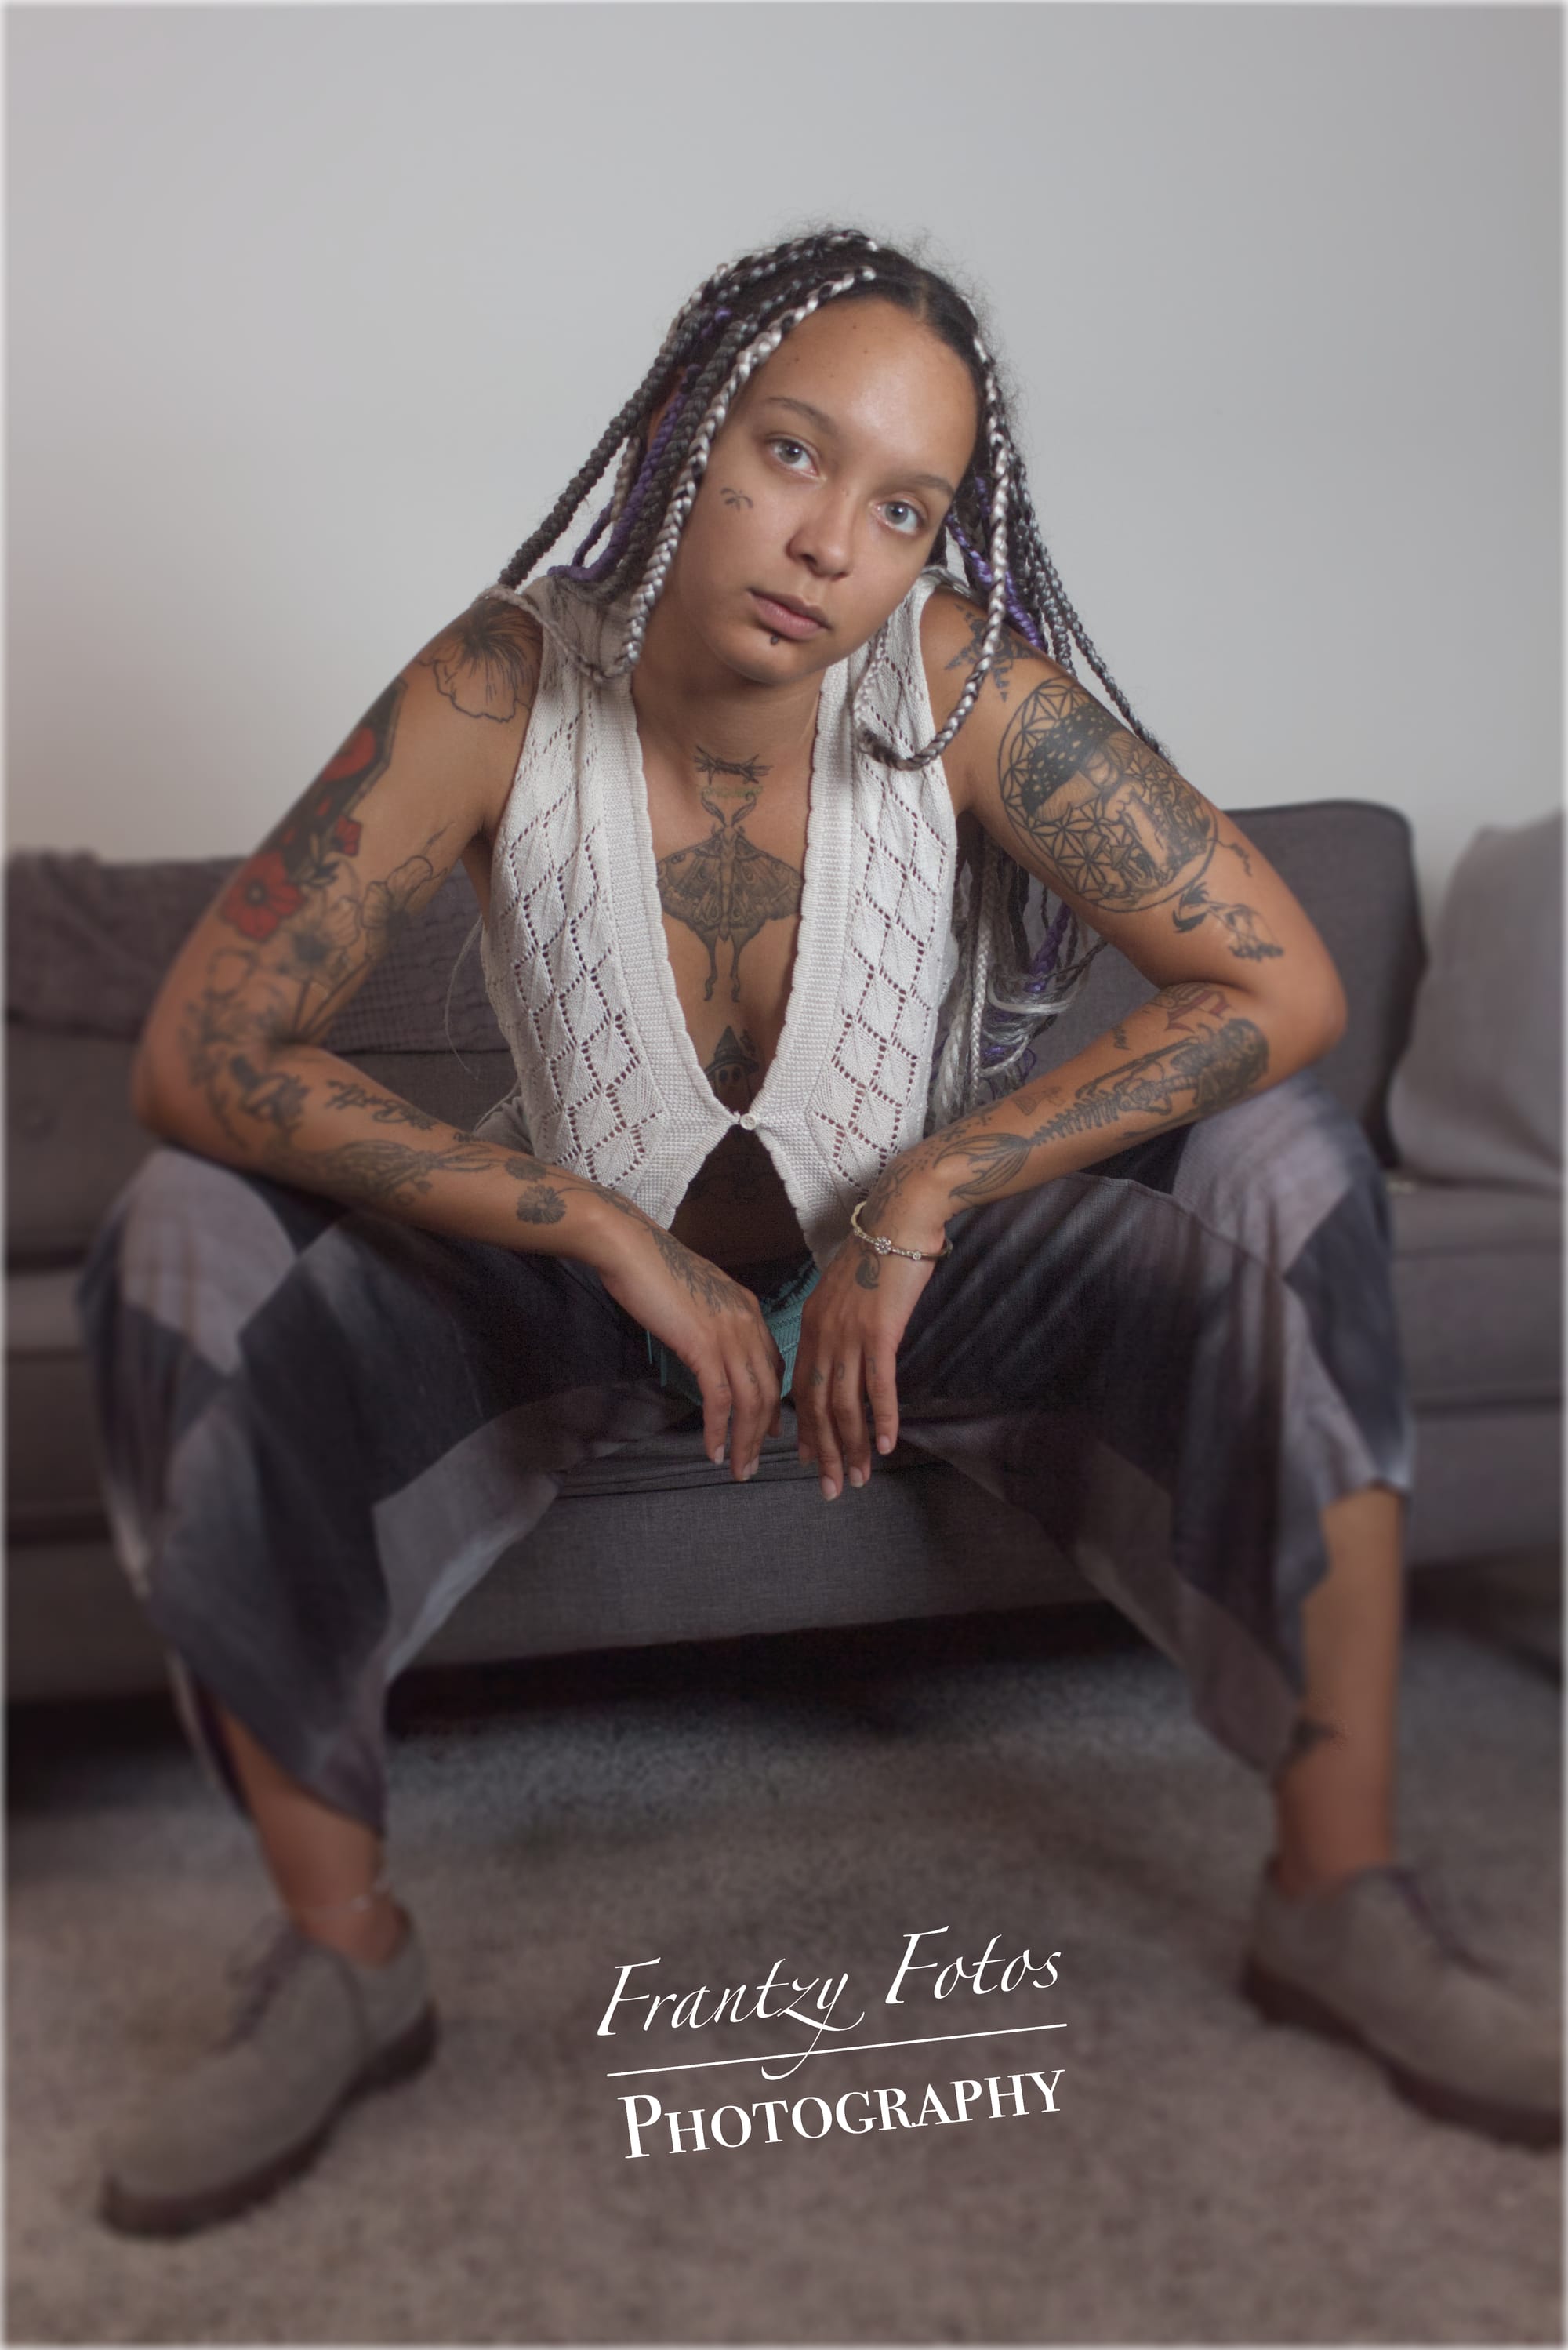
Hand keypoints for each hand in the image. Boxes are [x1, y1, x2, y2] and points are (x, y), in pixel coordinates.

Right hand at [589, 1197, 784, 1480]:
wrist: (630, 1249)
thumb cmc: (652, 1268)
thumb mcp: (695, 1295)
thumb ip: (710, 1320)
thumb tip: (705, 1344)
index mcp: (748, 1309)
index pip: (773, 1365)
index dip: (774, 1402)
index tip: (770, 1430)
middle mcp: (748, 1322)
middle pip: (769, 1389)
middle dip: (764, 1432)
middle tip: (753, 1463)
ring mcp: (729, 1334)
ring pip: (751, 1401)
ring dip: (745, 1441)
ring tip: (738, 1470)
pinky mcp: (704, 1345)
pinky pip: (721, 1399)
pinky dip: (719, 1430)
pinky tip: (712, 1451)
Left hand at [789, 1194, 947, 1500]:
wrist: (901, 1217)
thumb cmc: (880, 1252)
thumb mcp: (846, 1291)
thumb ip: (839, 1323)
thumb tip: (846, 1352)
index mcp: (811, 1324)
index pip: (802, 1388)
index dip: (806, 1429)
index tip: (810, 1459)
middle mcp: (823, 1333)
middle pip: (817, 1405)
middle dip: (825, 1451)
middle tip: (831, 1487)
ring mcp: (850, 1333)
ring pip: (845, 1403)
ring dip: (853, 1445)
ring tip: (860, 1476)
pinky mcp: (880, 1331)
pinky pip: (878, 1385)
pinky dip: (883, 1418)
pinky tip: (887, 1444)